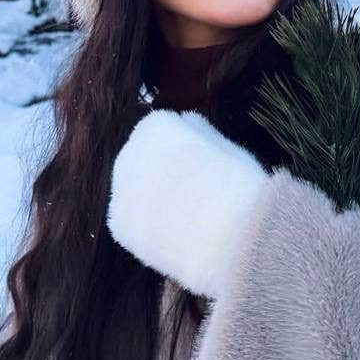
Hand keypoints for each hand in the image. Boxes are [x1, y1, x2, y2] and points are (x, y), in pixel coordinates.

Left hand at [106, 108, 268, 298]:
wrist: (232, 239)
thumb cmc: (239, 187)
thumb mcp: (227, 147)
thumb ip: (199, 130)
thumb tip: (186, 120)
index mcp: (154, 126)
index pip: (164, 126)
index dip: (190, 145)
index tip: (208, 164)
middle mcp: (128, 152)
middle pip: (145, 156)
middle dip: (165, 170)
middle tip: (198, 194)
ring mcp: (119, 189)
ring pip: (136, 188)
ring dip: (154, 198)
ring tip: (189, 218)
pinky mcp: (119, 226)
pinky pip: (131, 219)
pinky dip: (148, 227)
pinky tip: (174, 236)